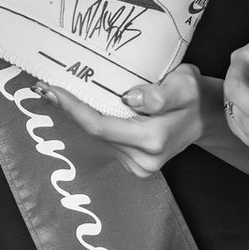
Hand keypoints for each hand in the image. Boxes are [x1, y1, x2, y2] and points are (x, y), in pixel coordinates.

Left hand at [39, 64, 206, 178]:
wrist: (206, 115)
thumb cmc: (194, 95)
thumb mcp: (185, 83)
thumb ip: (160, 93)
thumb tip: (129, 98)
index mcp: (152, 140)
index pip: (100, 125)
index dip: (72, 109)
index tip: (50, 89)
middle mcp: (143, 160)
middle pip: (93, 132)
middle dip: (68, 109)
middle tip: (42, 85)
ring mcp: (139, 166)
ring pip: (98, 136)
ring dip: (78, 114)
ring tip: (57, 91)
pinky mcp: (134, 163)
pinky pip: (106, 138)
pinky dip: (91, 121)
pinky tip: (80, 104)